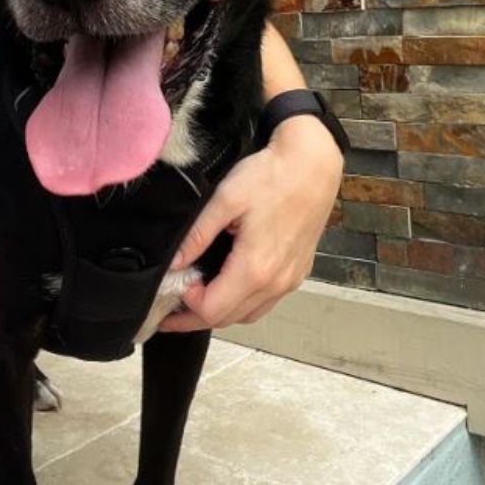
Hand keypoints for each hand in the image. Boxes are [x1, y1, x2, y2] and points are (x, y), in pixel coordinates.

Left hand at [158, 115, 343, 332]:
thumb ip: (197, 235)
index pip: (212, 311)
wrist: (313, 165)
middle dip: (195, 318)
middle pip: (229, 319)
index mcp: (255, 268)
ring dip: (221, 313)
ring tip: (196, 300)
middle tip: (170, 311)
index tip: (174, 286)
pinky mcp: (298, 272)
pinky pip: (266, 302)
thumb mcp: (225, 200)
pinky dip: (243, 303)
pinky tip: (229, 287)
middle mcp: (276, 282)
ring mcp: (290, 280)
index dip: (186, 307)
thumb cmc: (272, 177)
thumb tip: (174, 263)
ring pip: (249, 315)